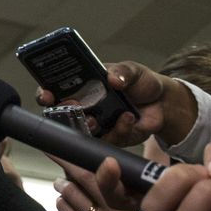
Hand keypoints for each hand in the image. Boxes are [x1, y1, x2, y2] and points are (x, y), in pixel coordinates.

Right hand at [36, 62, 194, 147]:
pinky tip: (128, 118)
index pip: (56, 90)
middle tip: (74, 107)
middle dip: (65, 113)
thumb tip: (112, 78)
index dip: (46, 93)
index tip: (46, 94)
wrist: (164, 103)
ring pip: (84, 132)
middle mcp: (87, 106)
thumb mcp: (132, 70)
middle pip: (64, 114)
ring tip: (97, 119)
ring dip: (89, 126)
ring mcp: (98, 124)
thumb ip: (122, 71)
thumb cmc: (142, 83)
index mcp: (84, 86)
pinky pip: (109, 140)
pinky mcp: (113, 138)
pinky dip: (119, 129)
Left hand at [52, 157, 151, 210]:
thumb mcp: (130, 205)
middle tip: (52, 151)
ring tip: (63, 183)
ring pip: (69, 191)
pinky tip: (67, 202)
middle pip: (85, 178)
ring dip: (61, 184)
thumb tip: (93, 157)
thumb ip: (117, 184)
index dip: (91, 160)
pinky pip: (62, 207)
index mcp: (128, 202)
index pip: (107, 175)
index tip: (77, 147)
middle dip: (66, 161)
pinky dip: (61, 200)